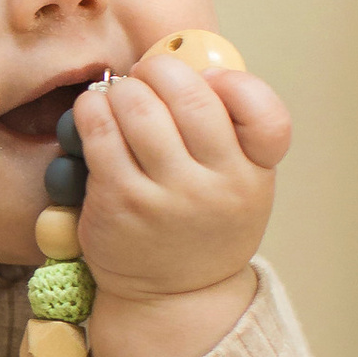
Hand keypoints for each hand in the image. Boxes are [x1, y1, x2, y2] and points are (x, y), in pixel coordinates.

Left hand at [77, 57, 290, 356]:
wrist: (174, 297)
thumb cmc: (203, 223)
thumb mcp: (238, 182)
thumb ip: (228, 130)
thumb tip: (183, 60)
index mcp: (254, 174)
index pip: (266, 115)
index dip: (235, 84)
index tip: (211, 81)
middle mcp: (217, 186)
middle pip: (191, 96)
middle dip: (161, 71)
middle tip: (147, 75)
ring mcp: (166, 197)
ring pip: (138, 107)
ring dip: (122, 89)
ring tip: (120, 97)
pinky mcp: (119, 203)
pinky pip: (99, 133)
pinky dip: (92, 109)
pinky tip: (94, 113)